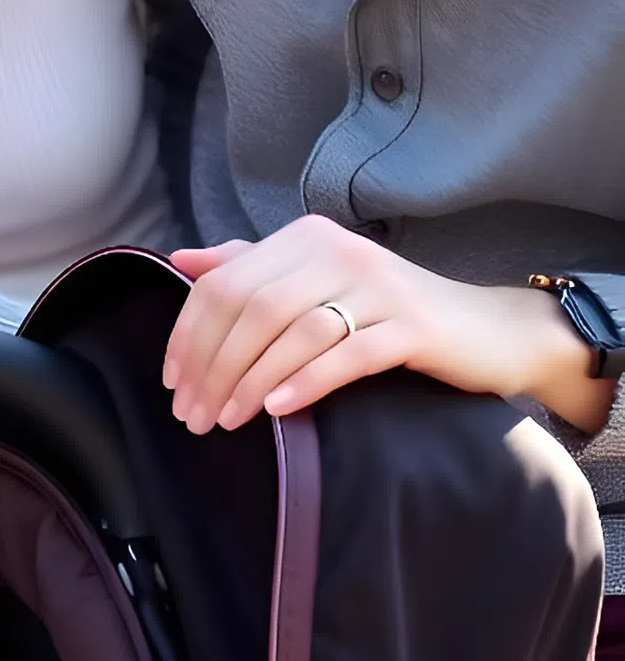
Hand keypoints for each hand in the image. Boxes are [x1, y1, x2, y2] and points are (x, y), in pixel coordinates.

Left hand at [163, 215, 608, 434]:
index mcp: (307, 239)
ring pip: (292, 333)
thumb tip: (182, 260)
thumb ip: (251, 268)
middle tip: (192, 416)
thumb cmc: (388, 314)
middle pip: (252, 309)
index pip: (224, 283)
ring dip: (248, 382)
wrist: (488, 332)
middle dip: (212, 367)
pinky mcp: (413, 326)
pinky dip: (305, 383)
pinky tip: (277, 410)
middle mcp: (340, 252)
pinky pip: (346, 354)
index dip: (187, 335)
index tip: (172, 383)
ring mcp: (379, 287)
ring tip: (226, 421)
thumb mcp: (317, 283)